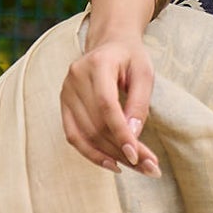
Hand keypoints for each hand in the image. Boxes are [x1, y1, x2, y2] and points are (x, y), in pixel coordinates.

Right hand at [61, 31, 161, 177]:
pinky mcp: (63, 104)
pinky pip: (74, 135)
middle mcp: (75, 77)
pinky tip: (112, 163)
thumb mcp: (144, 74)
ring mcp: (65, 91)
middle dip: (122, 149)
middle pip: (96, 124)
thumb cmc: (131, 58)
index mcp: (98, 63)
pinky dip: (91, 153)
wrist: (110, 44)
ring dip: (111, 155)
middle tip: (149, 167)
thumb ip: (139, 104)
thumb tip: (132, 138)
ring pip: (86, 134)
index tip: (138, 155)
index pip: (106, 105)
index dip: (121, 133)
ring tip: (137, 167)